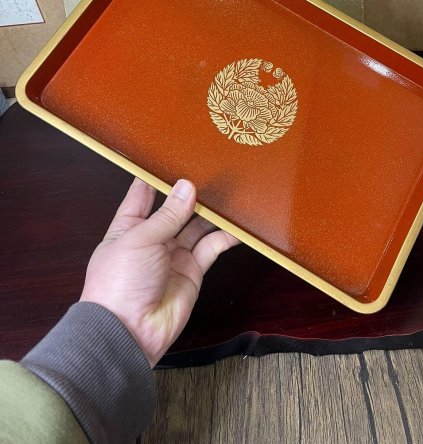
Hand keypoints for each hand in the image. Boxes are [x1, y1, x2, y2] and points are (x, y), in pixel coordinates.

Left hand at [80, 178, 238, 365]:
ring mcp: (173, 255)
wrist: (128, 331)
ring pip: (196, 226)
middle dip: (191, 193)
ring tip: (229, 194)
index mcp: (129, 227)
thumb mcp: (140, 239)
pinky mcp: (192, 271)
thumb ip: (167, 214)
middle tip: (212, 172)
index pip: (143, 194)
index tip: (173, 157)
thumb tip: (187, 187)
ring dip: (210, 212)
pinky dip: (224, 237)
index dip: (156, 176)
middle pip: (175, 208)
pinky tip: (237, 226)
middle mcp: (152, 238)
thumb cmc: (119, 281)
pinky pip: (211, 248)